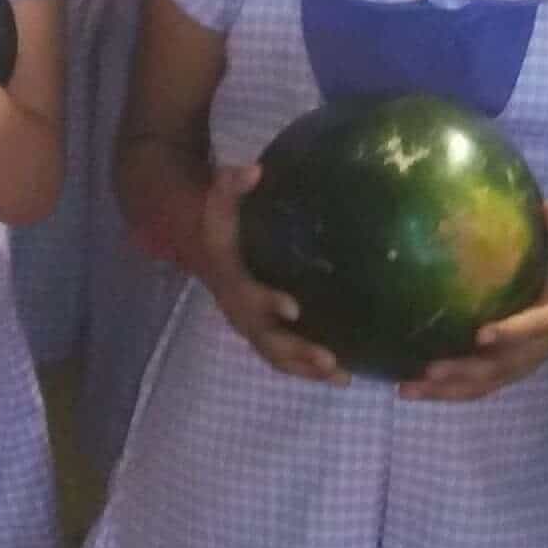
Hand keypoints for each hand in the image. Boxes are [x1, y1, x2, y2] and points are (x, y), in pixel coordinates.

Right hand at [190, 161, 346, 383]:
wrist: (201, 245)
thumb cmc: (219, 221)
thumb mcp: (219, 197)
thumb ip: (232, 184)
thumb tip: (254, 170)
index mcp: (227, 277)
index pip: (244, 294)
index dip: (265, 303)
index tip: (293, 308)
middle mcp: (237, 308)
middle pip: (264, 338)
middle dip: (295, 350)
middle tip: (328, 358)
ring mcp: (251, 325)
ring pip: (276, 356)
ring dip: (307, 369)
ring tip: (342, 377)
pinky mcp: (266, 332)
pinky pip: (286, 358)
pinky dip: (311, 370)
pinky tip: (345, 375)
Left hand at [399, 203, 547, 400]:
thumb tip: (545, 205)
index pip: (533, 329)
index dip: (511, 333)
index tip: (481, 334)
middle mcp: (533, 350)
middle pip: (498, 369)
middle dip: (463, 372)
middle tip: (429, 370)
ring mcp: (516, 366)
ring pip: (480, 386)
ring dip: (443, 390)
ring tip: (405, 389)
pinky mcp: (501, 373)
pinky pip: (472, 388)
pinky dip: (442, 392)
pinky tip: (407, 388)